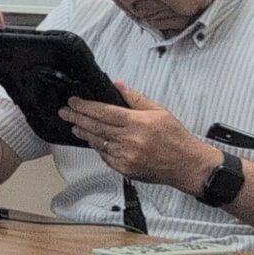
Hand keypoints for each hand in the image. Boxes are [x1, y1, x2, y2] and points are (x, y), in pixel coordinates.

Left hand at [60, 83, 215, 189]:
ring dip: (84, 133)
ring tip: (75, 125)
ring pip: (97, 142)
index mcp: (138, 123)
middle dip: (76, 118)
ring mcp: (125, 156)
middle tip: (65, 112)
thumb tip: (119, 85)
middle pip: (95, 127)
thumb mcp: (160, 111)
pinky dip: (99, 147)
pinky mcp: (125, 169)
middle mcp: (129, 140)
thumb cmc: (176, 138)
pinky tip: (94, 141)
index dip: (85, 106)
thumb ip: (136, 98)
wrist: (188, 165)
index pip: (103, 112)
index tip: (74, 102)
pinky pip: (105, 156)